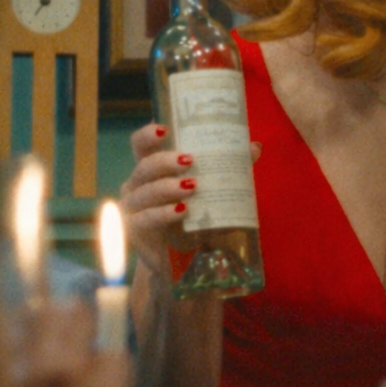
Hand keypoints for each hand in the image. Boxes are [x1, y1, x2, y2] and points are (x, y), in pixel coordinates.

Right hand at [118, 122, 259, 281]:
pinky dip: (163, 214)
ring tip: (192, 186)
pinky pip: (145, 219)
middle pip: (144, 166)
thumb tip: (253, 147)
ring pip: (144, 192)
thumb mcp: (211, 190)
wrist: (183, 257)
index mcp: (152, 169)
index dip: (148, 135)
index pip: (141, 145)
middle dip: (165, 161)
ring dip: (167, 187)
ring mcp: (132, 208)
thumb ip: (228, 168)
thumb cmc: (194, 215)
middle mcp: (137, 185)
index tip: (165, 129)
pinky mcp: (135, 231)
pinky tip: (181, 211)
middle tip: (189, 161)